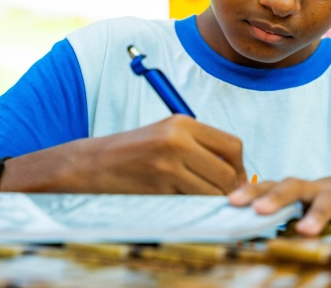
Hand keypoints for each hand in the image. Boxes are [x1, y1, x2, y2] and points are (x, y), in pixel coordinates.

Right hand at [58, 115, 246, 194]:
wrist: (90, 164)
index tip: (235, 180)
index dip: (239, 167)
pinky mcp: (157, 186)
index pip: (232, 146)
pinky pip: (192, 202)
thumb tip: (237, 174)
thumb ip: (199, 147)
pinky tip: (185, 205)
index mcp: (183, 122)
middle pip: (227, 171)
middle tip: (225, 200)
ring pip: (213, 191)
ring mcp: (168, 163)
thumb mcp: (167, 136)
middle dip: (231, 190)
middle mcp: (178, 139)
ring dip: (214, 202)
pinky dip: (195, 208)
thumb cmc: (133, 152)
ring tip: (205, 203)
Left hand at [228, 164, 330, 237]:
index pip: (274, 186)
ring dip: (317, 215)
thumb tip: (248, 225)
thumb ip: (290, 211)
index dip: (252, 192)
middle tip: (256, 211)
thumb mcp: (316, 201)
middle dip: (275, 198)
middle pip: (295, 186)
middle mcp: (323, 190)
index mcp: (306, 190)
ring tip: (304, 230)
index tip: (231, 202)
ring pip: (330, 201)